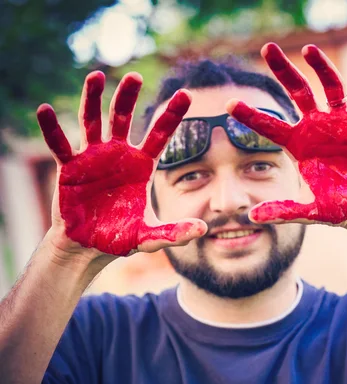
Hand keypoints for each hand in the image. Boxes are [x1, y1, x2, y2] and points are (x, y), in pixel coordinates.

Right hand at [37, 72, 206, 256]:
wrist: (87, 247)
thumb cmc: (118, 238)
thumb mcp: (148, 237)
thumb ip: (174, 233)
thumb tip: (203, 230)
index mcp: (140, 166)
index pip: (159, 135)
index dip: (172, 115)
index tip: (186, 94)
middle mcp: (117, 155)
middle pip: (123, 118)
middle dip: (128, 97)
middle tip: (134, 76)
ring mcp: (92, 157)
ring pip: (92, 121)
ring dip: (92, 98)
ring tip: (96, 76)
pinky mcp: (69, 167)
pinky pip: (60, 144)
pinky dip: (52, 129)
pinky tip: (44, 110)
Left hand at [227, 43, 346, 227]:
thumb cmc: (338, 208)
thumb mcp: (308, 211)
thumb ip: (283, 211)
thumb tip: (251, 217)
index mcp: (299, 146)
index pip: (270, 126)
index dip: (250, 116)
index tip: (228, 104)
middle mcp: (318, 128)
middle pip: (298, 92)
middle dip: (283, 70)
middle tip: (267, 47)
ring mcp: (342, 124)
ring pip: (331, 87)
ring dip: (321, 67)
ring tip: (309, 48)